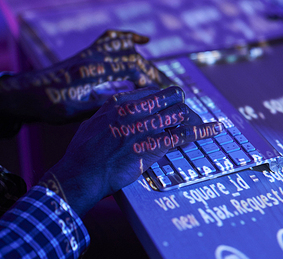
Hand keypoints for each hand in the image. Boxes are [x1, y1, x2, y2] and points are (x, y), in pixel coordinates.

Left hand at [0, 30, 171, 124]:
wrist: (27, 93)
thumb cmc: (52, 106)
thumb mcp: (81, 111)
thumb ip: (108, 105)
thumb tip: (136, 107)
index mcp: (92, 71)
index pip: (131, 68)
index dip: (151, 81)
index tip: (162, 96)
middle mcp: (94, 56)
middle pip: (134, 59)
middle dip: (154, 75)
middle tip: (170, 91)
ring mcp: (91, 52)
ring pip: (127, 48)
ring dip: (147, 61)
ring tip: (160, 77)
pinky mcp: (89, 53)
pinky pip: (112, 38)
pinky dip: (129, 38)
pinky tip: (144, 42)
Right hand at [39, 86, 222, 215]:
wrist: (82, 174)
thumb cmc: (84, 154)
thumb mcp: (95, 124)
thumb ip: (112, 115)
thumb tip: (121, 112)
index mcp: (120, 103)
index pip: (153, 92)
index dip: (165, 100)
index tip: (170, 108)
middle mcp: (135, 110)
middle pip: (171, 96)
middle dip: (182, 105)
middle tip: (186, 116)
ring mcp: (145, 127)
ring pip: (180, 112)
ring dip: (194, 119)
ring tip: (205, 125)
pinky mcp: (154, 146)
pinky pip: (184, 134)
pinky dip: (203, 131)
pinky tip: (215, 129)